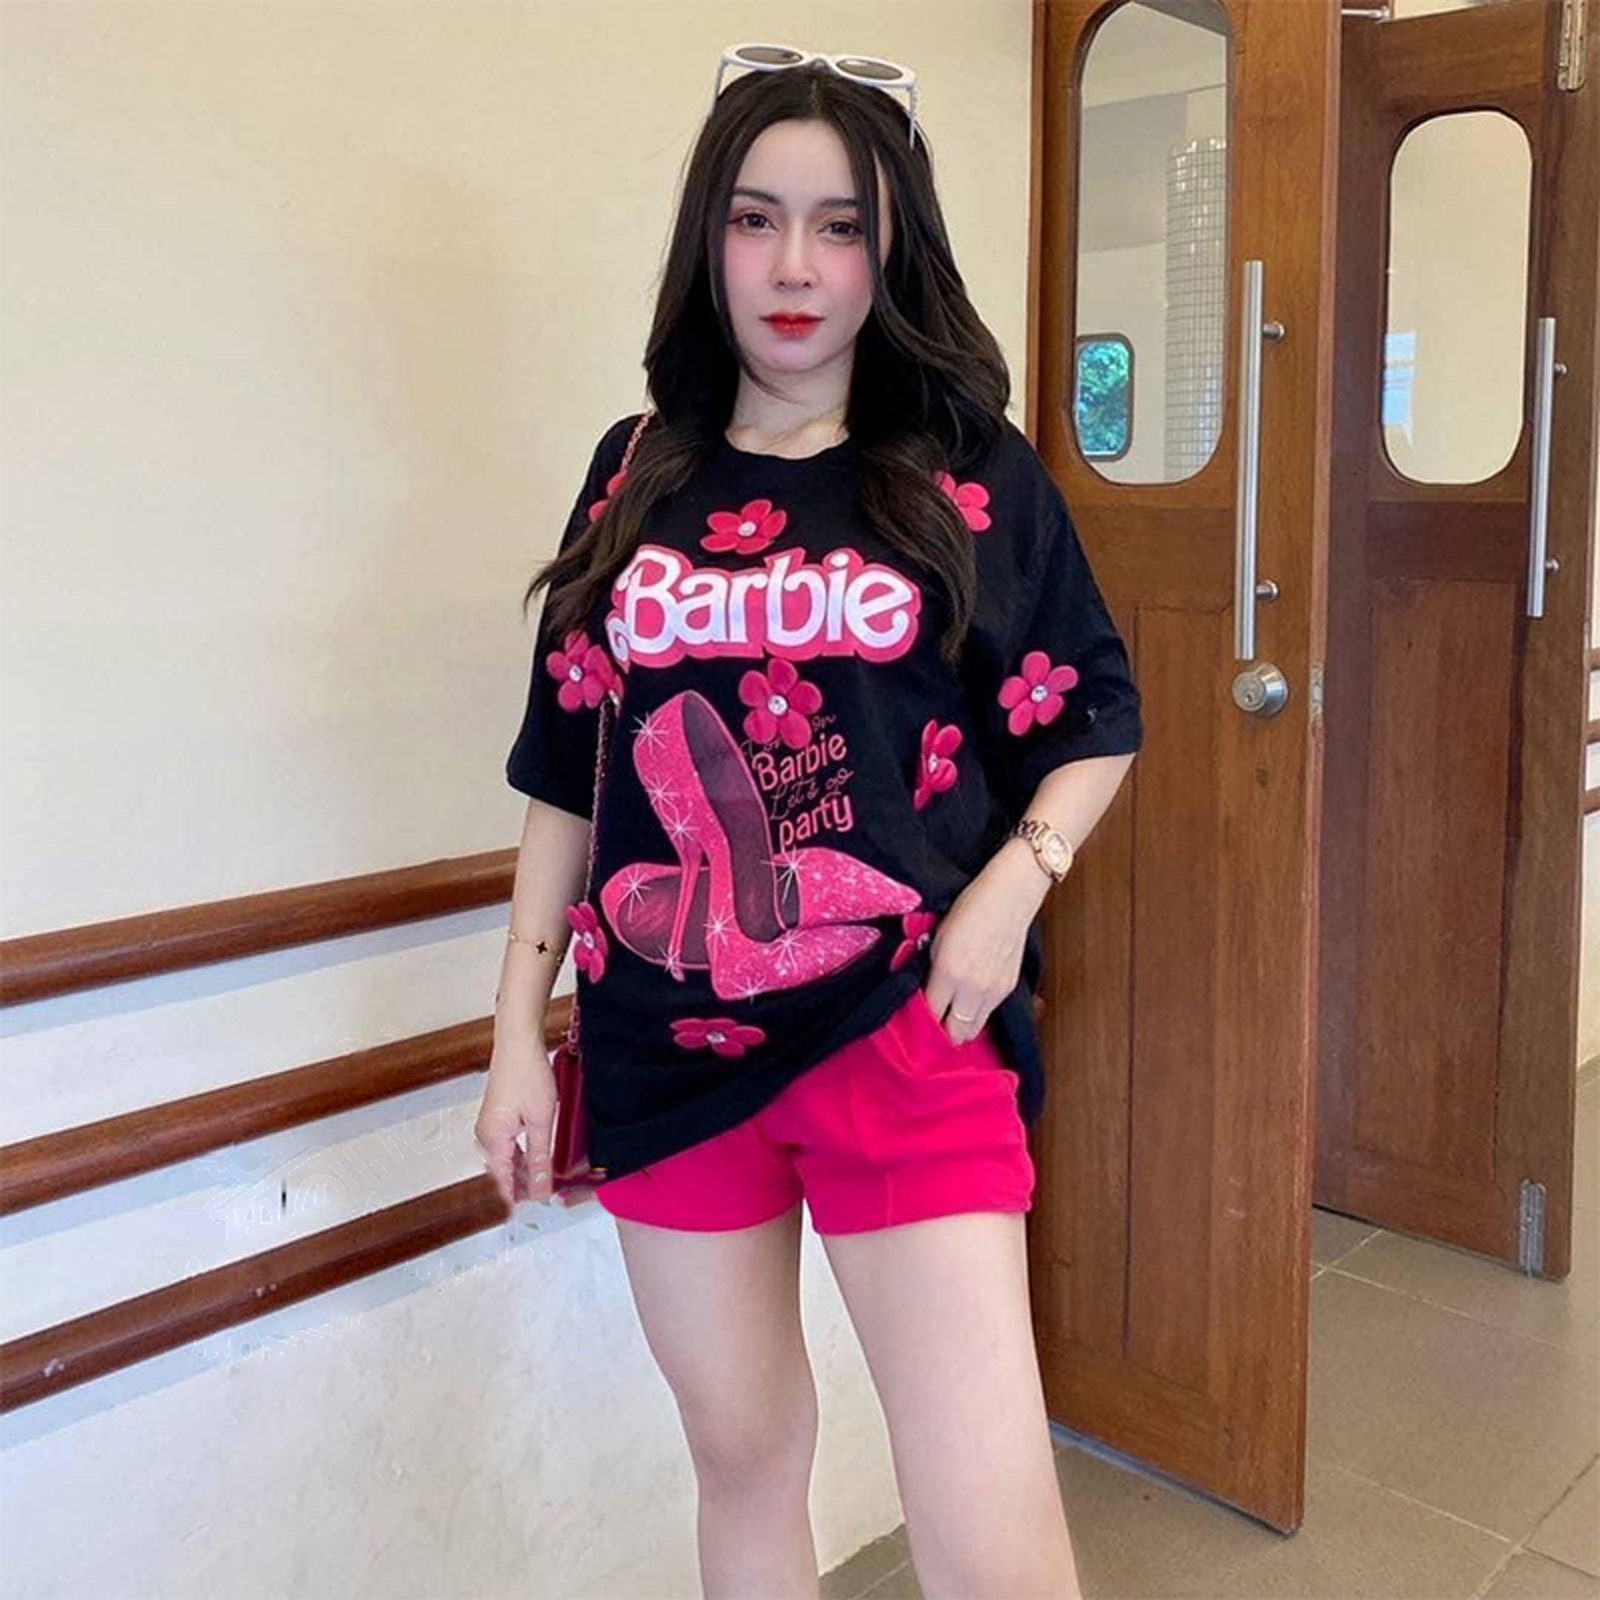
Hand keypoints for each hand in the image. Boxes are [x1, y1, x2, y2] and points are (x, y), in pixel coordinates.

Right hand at [474, 1028, 559, 1208]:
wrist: (519, 1044)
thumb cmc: (528, 1075)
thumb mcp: (542, 1121)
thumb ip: (541, 1158)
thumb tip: (543, 1188)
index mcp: (493, 1141)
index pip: (503, 1182)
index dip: (519, 1199)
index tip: (536, 1209)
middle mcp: (485, 1136)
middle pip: (503, 1173)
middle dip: (525, 1186)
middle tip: (550, 1194)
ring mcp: (489, 1127)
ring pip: (505, 1160)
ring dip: (525, 1171)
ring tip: (548, 1179)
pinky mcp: (496, 1118)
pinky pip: (506, 1146)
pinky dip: (522, 1156)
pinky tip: (538, 1158)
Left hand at [921, 868, 1032, 1045]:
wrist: (1008, 898)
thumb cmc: (970, 908)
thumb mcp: (937, 937)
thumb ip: (929, 970)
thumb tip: (924, 993)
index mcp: (949, 972)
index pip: (931, 1015)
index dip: (920, 1020)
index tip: (914, 1018)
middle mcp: (972, 988)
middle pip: (955, 1033)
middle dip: (941, 1031)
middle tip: (933, 1020)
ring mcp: (993, 991)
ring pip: (974, 1030)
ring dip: (960, 1026)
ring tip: (950, 1014)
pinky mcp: (1008, 989)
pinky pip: (988, 1014)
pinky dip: (976, 1015)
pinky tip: (968, 1001)